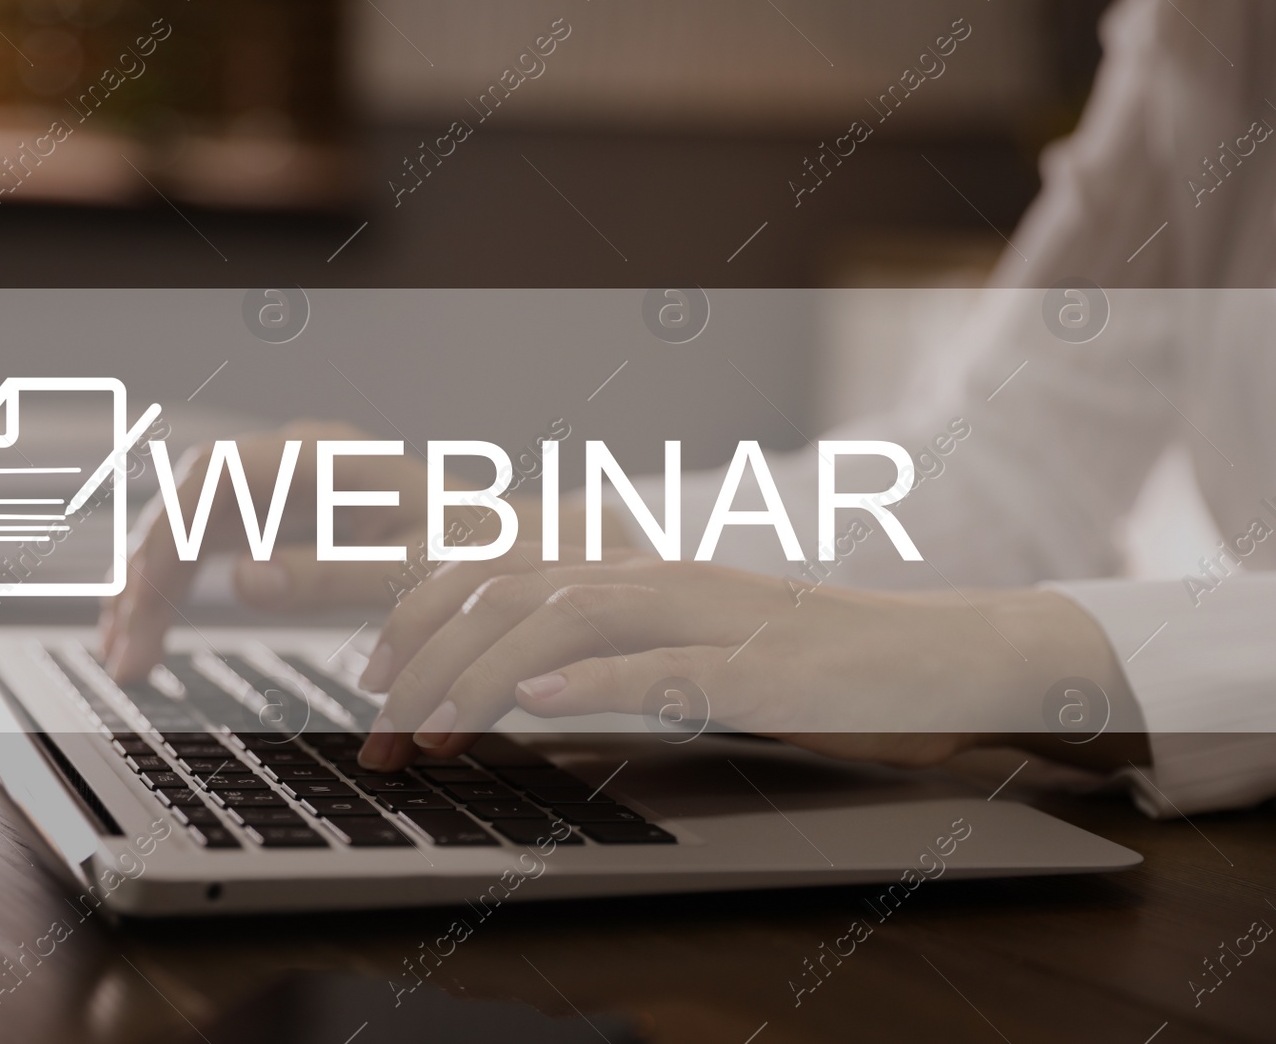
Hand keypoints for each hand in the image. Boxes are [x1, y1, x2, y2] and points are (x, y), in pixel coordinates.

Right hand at [102, 421, 557, 681]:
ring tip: (122, 657)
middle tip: (124, 651)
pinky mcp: (276, 525)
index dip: (174, 531)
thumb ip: (329, 572)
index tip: (148, 593)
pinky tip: (147, 636)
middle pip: (189, 502)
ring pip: (187, 528)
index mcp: (329, 458)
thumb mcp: (413, 569)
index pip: (219, 474)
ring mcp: (281, 493)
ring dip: (147, 589)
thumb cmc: (477, 556)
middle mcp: (294, 464)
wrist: (513, 554)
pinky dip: (173, 594)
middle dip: (146, 573)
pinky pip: (205, 551)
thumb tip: (242, 579)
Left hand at [355, 545, 1144, 772]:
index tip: (368, 675)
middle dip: (421, 653)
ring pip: (565, 615)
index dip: (417, 614)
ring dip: (481, 673)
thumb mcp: (686, 647)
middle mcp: (655, 575)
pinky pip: (662, 664)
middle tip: (371, 725)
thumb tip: (512, 681)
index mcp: (630, 568)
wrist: (928, 655)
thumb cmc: (800, 661)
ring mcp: (705, 615)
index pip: (497, 569)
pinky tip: (535, 699)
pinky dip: (591, 678)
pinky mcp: (756, 666)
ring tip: (425, 726)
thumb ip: (603, 650)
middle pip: (507, 585)